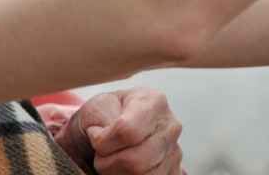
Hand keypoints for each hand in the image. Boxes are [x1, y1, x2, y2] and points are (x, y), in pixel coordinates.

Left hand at [50, 88, 184, 174]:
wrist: (110, 125)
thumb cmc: (105, 113)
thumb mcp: (97, 106)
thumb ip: (103, 119)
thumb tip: (107, 138)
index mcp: (153, 101)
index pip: (126, 131)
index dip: (103, 140)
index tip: (94, 134)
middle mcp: (170, 126)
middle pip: (133, 160)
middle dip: (106, 161)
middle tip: (99, 151)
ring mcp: (174, 151)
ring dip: (114, 172)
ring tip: (110, 159)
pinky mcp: (172, 171)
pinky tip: (121, 167)